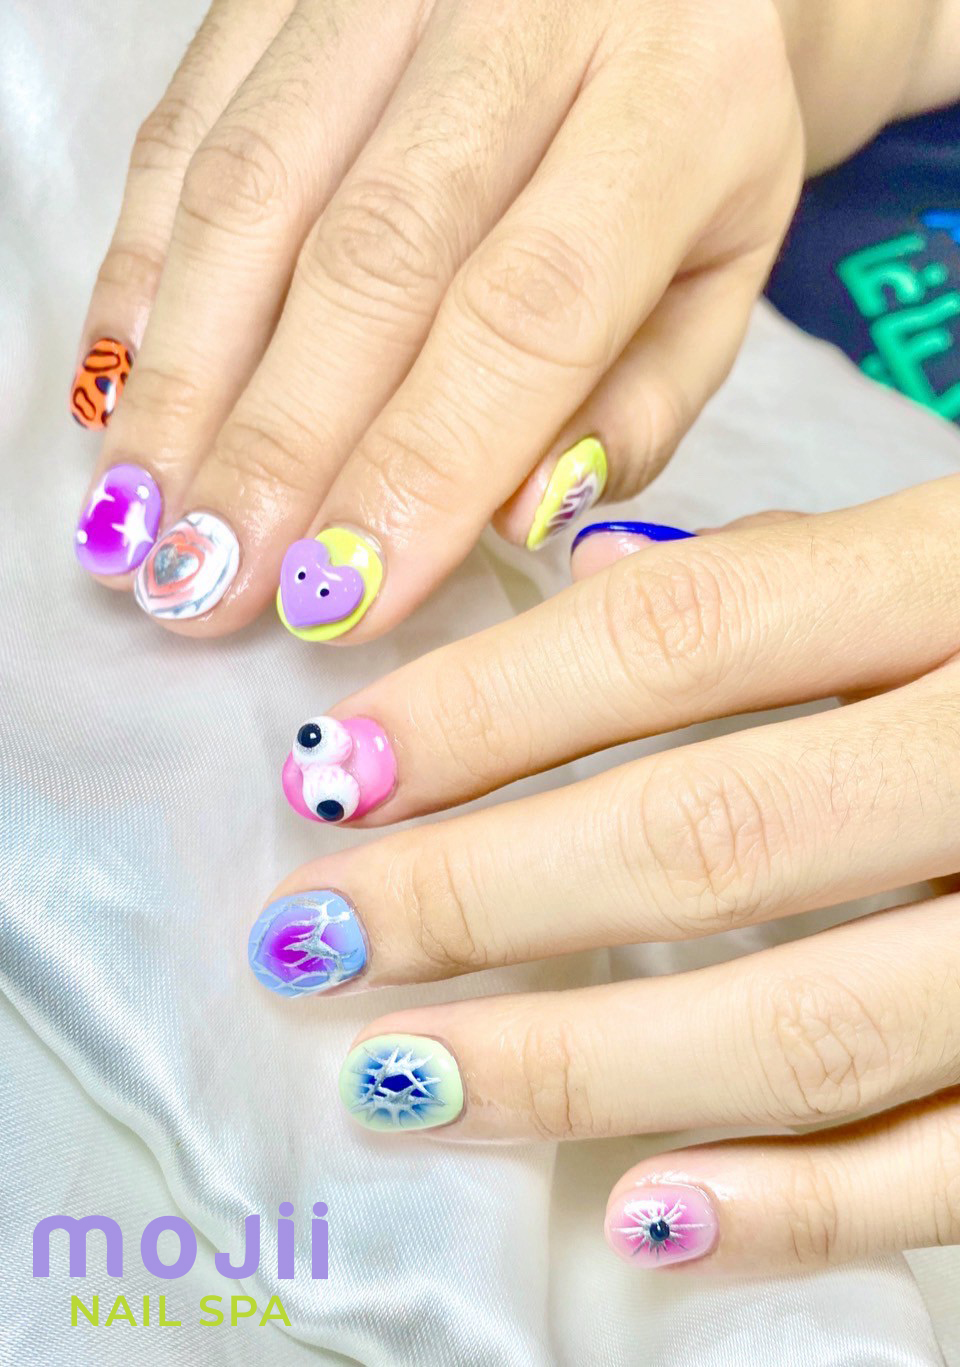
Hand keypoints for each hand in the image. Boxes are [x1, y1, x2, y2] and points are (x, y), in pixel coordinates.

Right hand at [78, 0, 924, 637]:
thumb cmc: (690, 145)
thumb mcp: (722, 275)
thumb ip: (638, 405)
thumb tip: (508, 519)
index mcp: (674, 100)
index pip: (527, 314)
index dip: (421, 466)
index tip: (343, 595)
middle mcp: (527, 12)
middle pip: (369, 258)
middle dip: (277, 446)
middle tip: (211, 583)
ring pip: (254, 189)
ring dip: (185, 379)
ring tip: (144, 522)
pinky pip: (188, 124)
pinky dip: (144, 270)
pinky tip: (122, 390)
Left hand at [249, 473, 959, 1270]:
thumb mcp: (941, 541)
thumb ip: (781, 577)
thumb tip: (568, 616)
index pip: (679, 634)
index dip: (488, 709)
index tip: (337, 774)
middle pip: (714, 836)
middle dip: (485, 901)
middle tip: (316, 939)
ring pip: (815, 1019)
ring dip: (587, 1066)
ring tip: (408, 1081)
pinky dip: (804, 1206)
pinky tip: (646, 1218)